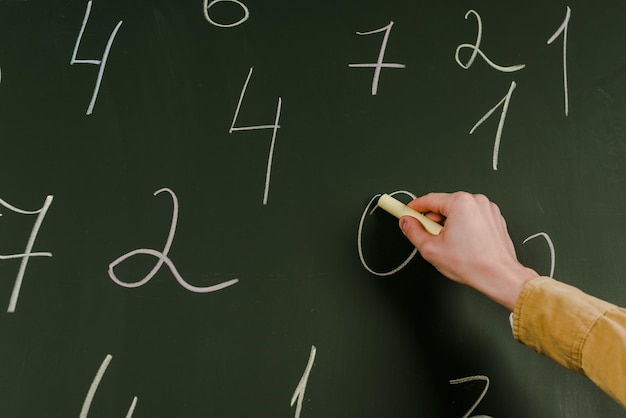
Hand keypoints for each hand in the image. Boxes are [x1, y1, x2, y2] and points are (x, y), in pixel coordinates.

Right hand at [399, 192, 537, 310]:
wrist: (499, 276)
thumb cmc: (471, 263)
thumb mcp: (431, 248)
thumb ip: (413, 231)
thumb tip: (406, 222)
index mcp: (460, 203)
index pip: (428, 200)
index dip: (414, 208)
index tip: (406, 212)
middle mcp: (476, 201)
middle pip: (444, 205)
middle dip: (433, 219)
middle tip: (427, 236)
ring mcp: (488, 209)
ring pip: (458, 212)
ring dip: (448, 224)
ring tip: (448, 244)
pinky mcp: (495, 219)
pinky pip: (471, 217)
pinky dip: (463, 226)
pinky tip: (462, 244)